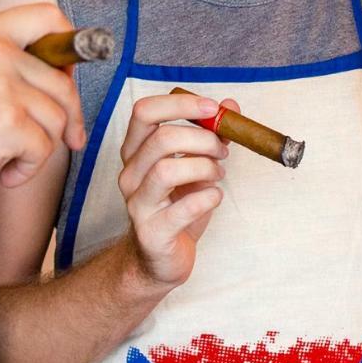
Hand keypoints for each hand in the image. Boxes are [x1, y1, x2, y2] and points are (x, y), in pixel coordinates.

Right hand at [0, 3, 85, 194]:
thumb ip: (2, 59)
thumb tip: (62, 74)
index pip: (48, 16)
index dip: (69, 44)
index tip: (69, 73)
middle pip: (63, 82)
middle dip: (69, 116)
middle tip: (68, 137)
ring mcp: (3, 87)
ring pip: (57, 119)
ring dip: (39, 148)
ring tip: (8, 159)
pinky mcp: (7, 124)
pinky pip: (43, 150)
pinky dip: (27, 170)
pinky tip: (2, 174)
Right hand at [116, 92, 229, 288]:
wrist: (159, 258)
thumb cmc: (176, 206)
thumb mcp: (194, 165)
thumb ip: (210, 135)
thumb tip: (231, 106)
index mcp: (136, 151)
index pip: (144, 111)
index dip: (180, 104)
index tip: (211, 108)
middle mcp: (130, 174)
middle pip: (161, 139)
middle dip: (202, 139)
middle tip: (222, 151)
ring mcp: (137, 204)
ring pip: (167, 171)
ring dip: (204, 168)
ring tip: (217, 175)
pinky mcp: (151, 232)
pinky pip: (183, 208)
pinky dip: (208, 198)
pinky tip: (214, 198)